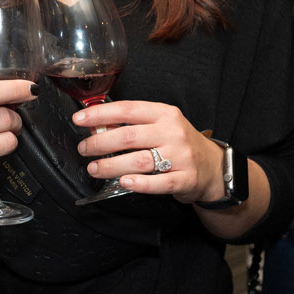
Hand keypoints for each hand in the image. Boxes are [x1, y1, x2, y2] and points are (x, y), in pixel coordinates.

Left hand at [72, 99, 225, 204]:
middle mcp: (173, 133)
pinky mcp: (185, 179)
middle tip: (84, 149)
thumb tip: (97, 125)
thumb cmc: (180, 143)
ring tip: (94, 168)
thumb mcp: (161, 125)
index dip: (101, 114)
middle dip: (100, 143)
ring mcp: (181, 156)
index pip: (128, 110)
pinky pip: (159, 183)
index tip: (80, 120)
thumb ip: (134, 124)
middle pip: (129, 136)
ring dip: (111, 166)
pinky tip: (123, 182)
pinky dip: (139, 183)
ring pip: (139, 161)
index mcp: (164, 114)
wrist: (213, 166)